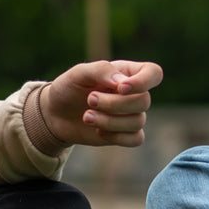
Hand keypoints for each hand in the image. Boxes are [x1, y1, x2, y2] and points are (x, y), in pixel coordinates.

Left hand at [44, 60, 162, 147]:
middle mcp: (133, 93)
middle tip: (89, 100)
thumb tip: (123, 83)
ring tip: (86, 116)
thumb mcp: (78, 73)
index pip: (154, 73)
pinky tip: (98, 131)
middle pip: (143, 101)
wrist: (55, 113)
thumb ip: (101, 70)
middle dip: (114, 103)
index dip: (143, 82)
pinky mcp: (125, 133)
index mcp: (127, 72)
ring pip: (138, 121)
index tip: (120, 88)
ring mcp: (130, 114)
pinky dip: (117, 137)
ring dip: (109, 121)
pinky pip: (136, 139)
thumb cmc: (69, 88)